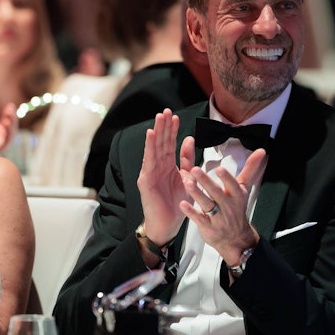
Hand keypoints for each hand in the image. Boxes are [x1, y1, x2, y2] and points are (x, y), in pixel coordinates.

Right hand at [137, 109, 188, 245]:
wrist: (168, 224)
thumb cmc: (177, 204)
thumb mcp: (187, 178)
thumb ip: (187, 159)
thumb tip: (189, 138)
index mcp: (167, 165)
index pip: (169, 144)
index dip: (172, 130)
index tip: (175, 116)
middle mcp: (157, 166)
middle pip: (161, 142)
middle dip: (163, 126)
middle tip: (166, 110)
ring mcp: (150, 172)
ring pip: (154, 148)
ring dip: (157, 132)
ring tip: (159, 117)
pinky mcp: (145, 180)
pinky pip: (148, 160)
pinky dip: (150, 147)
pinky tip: (151, 135)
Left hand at [180, 148, 267, 264]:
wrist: (236, 239)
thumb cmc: (237, 210)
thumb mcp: (244, 189)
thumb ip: (250, 169)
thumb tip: (261, 151)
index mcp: (236, 195)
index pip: (233, 186)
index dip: (226, 178)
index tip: (219, 169)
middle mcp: (228, 206)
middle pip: (216, 193)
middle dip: (206, 181)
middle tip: (195, 170)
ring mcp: (218, 218)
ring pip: (207, 204)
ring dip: (197, 194)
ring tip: (187, 183)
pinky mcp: (208, 228)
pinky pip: (199, 219)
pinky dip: (191, 212)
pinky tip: (182, 204)